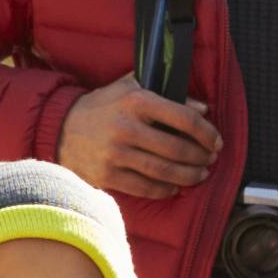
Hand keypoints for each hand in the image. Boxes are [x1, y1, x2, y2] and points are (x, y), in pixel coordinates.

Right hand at [58, 79, 222, 199]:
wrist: (61, 127)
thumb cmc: (103, 106)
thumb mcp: (131, 88)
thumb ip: (167, 93)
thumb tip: (202, 108)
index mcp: (136, 100)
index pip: (183, 118)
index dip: (207, 132)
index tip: (216, 141)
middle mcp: (126, 127)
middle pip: (177, 148)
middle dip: (200, 157)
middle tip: (210, 160)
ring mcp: (115, 153)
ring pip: (164, 171)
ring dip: (188, 176)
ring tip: (199, 175)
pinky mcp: (107, 175)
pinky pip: (145, 187)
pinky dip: (165, 189)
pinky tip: (174, 186)